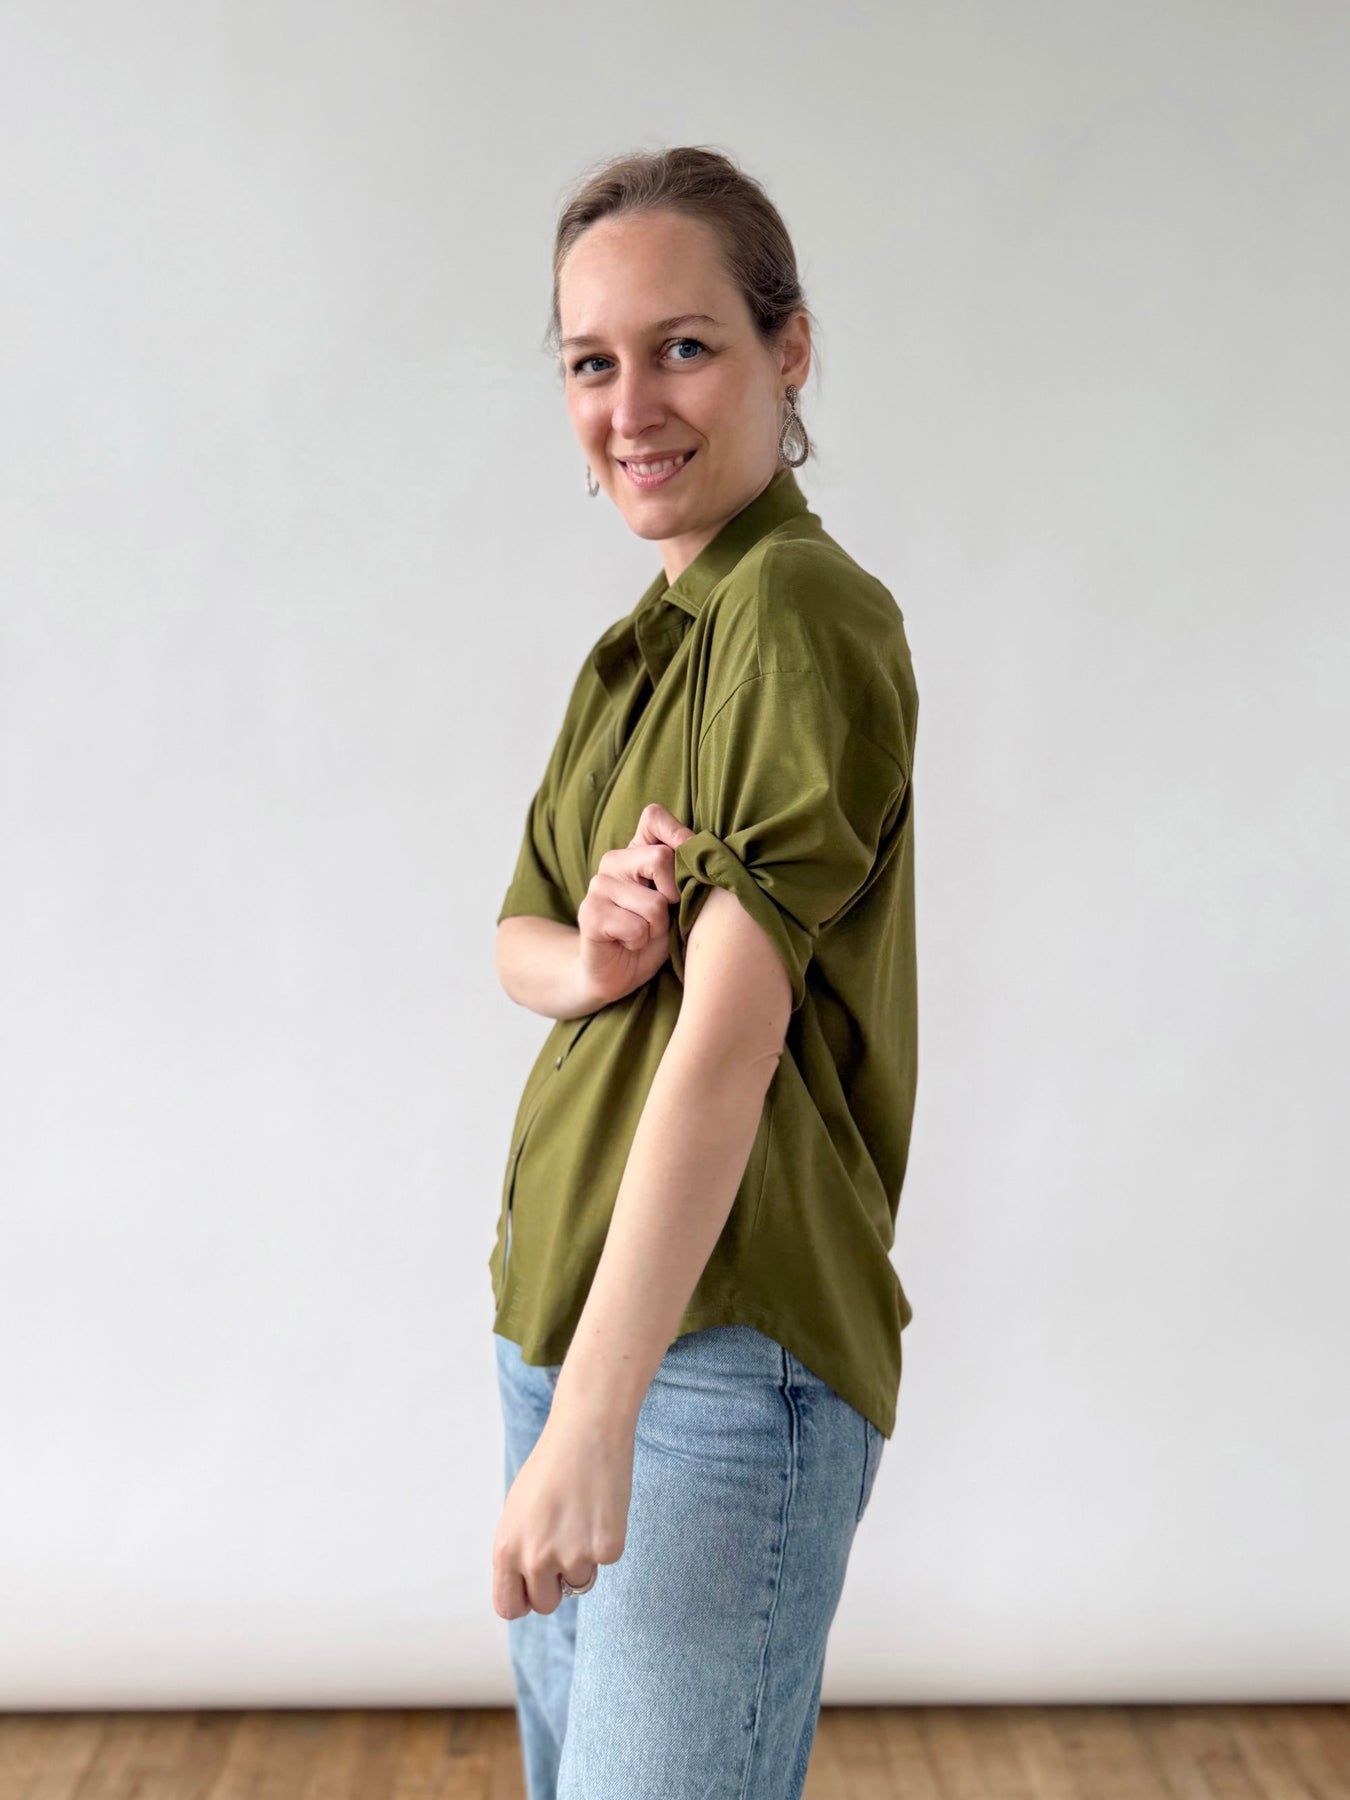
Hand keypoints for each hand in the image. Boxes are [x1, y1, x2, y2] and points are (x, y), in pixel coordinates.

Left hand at [491, 1407, 634, 1618]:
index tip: (535, 1589)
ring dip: (584, 1558)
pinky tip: (601, 1508)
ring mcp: (572, 1556)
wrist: (586, 1430)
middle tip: (564, 1543)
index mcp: (506, 1549)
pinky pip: (605, 1561)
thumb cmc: (551, 1466)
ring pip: (580, 1582)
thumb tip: (527, 1587)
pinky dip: (606, 1540)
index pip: (509, 1607)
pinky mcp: (606, 1549)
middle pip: (546, 1603)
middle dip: (556, 1583)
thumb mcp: (517, 1511)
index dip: (524, 1600)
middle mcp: (535, 1558)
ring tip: (582, 1515)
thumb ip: (518, 1551)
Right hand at [576, 801, 693, 1005]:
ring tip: (644, 933)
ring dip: (658, 928)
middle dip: (674, 896)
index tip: (689, 868)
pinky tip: (628, 943)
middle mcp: (614, 861)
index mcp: (637, 851)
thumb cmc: (654, 934)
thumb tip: (706, 855)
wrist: (618, 972)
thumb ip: (686, 873)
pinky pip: (635, 927)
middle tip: (663, 915)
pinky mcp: (589, 914)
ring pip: (653, 903)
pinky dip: (640, 941)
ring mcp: (598, 886)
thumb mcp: (677, 900)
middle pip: (660, 858)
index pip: (653, 817)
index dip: (678, 835)